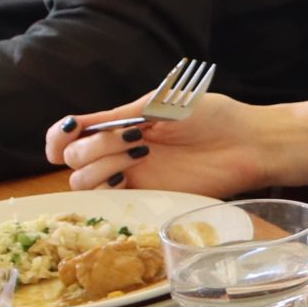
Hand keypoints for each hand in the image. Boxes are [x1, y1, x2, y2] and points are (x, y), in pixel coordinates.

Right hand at [44, 92, 307, 196]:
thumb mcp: (164, 104)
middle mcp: (120, 152)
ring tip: (141, 152)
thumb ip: (121, 115)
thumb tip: (80, 125)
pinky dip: (106, 188)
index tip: (70, 132)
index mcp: (121, 123)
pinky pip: (108, 202)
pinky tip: (127, 176)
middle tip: (136, 135)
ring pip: (83, 180)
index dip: (58, 136)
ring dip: (102, 163)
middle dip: (95, 144)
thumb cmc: (213, 116)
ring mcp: (132, 176)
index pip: (71, 133)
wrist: (249, 144)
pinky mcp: (147, 198)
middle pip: (74, 157)